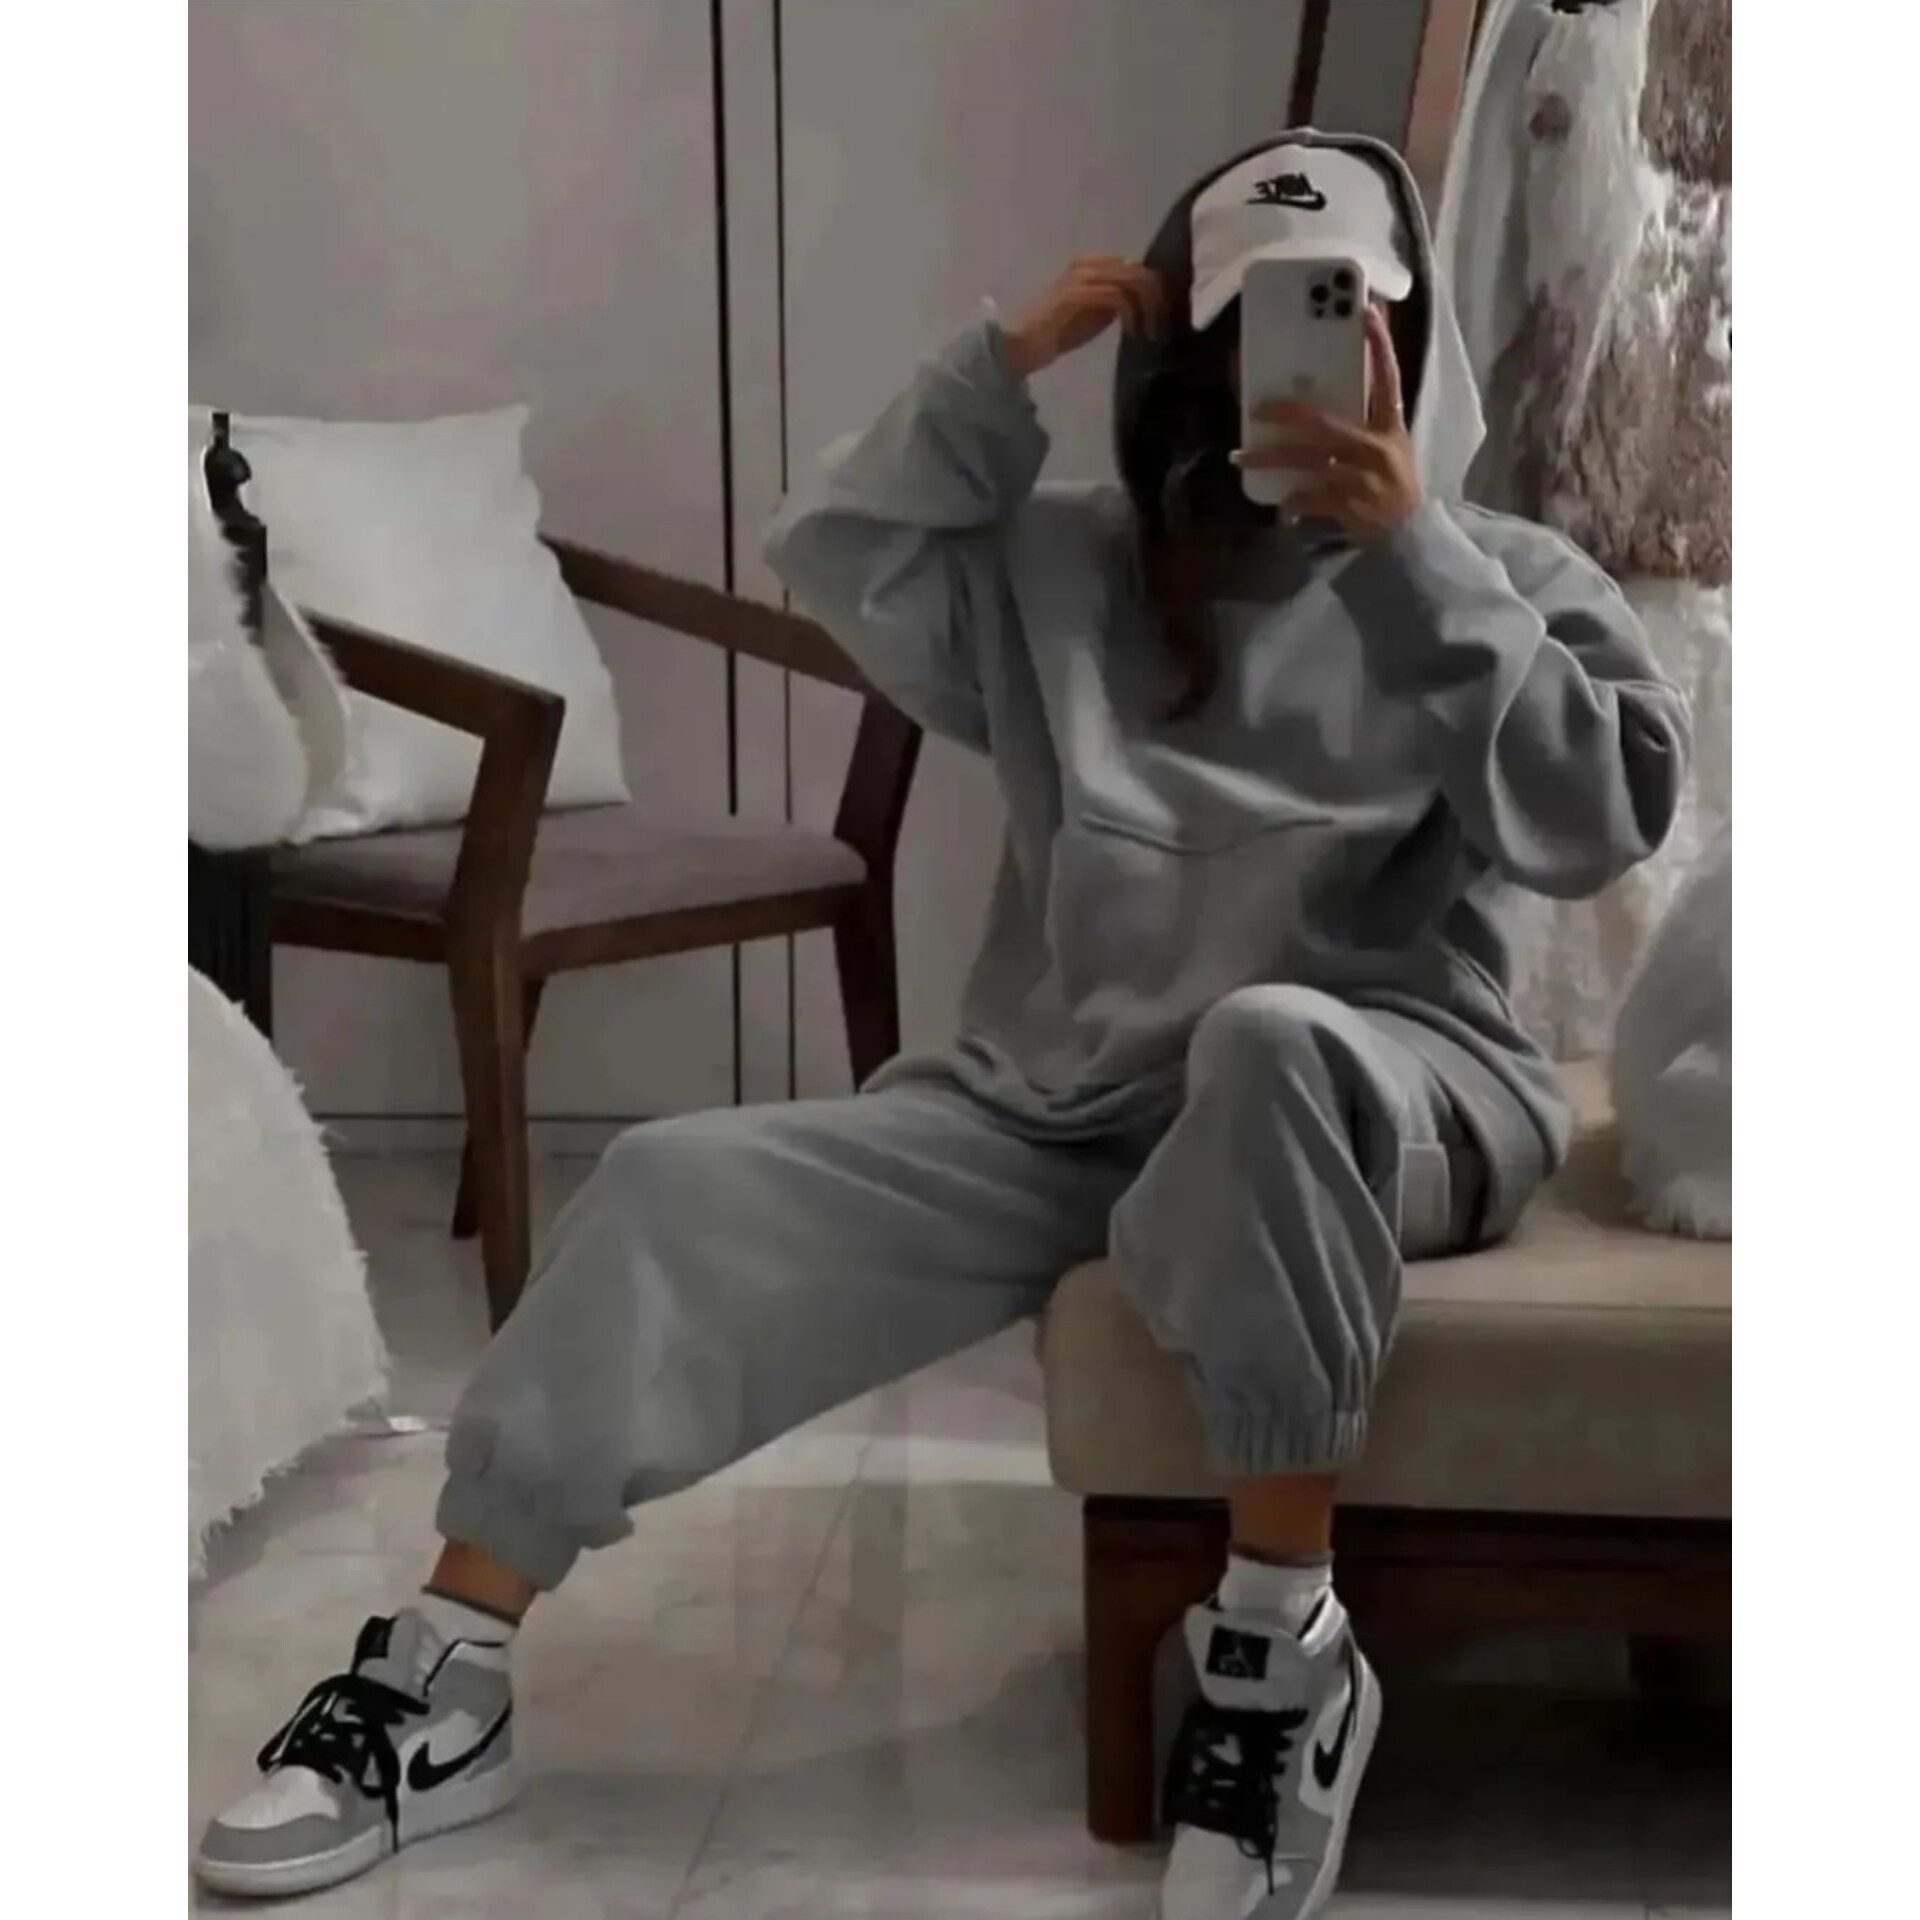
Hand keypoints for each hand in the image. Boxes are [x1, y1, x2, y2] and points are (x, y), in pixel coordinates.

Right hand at [1003, 258, 1167, 378]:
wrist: (1023, 343)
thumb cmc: (1056, 332)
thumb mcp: (1094, 312)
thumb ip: (1116, 301)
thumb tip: (1144, 301)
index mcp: (1093, 264)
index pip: (1136, 267)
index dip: (1155, 291)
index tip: (1161, 317)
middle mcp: (1088, 263)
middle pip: (1139, 271)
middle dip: (1157, 300)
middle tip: (1160, 327)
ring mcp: (1082, 276)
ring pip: (1133, 281)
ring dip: (1148, 308)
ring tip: (1150, 331)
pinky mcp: (1078, 293)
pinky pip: (1118, 297)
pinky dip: (1131, 315)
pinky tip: (1133, 332)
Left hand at [1235, 306, 1423, 539]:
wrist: (1408, 531)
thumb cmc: (1395, 482)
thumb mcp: (1391, 445)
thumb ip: (1365, 420)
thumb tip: (1323, 396)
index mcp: (1390, 425)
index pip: (1388, 378)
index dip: (1380, 345)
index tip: (1367, 312)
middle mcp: (1376, 447)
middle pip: (1325, 423)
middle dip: (1288, 415)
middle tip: (1256, 409)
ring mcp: (1362, 477)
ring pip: (1307, 462)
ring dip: (1270, 459)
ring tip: (1239, 457)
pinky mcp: (1350, 505)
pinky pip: (1310, 498)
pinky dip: (1293, 500)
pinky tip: (1280, 504)